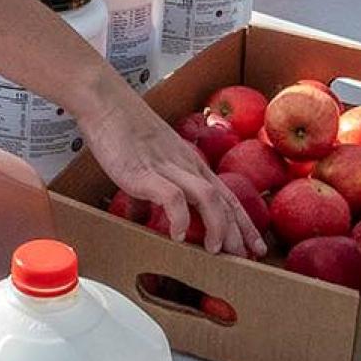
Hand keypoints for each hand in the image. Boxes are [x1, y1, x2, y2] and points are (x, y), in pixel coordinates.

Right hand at [78, 88, 266, 258]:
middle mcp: (187, 165)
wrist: (106, 103)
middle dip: (239, 232)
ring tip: (216, 251)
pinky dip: (178, 219)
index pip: (227, 196)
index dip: (243, 222)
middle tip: (247, 257)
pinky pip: (172, 198)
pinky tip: (176, 237)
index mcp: (190, 163)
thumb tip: (140, 216)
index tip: (254, 245)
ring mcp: (168, 168)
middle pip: (224, 200)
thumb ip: (148, 190)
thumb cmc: (122, 129)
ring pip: (208, 198)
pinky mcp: (146, 172)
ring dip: (218, 227)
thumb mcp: (146, 162)